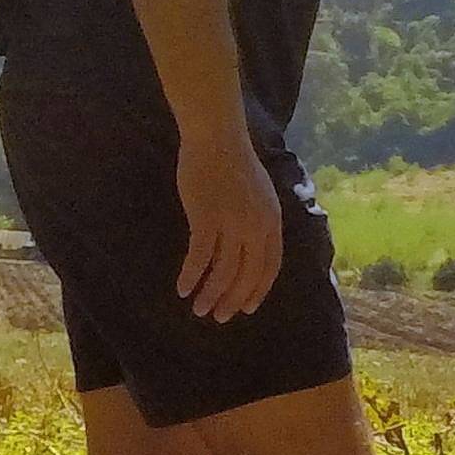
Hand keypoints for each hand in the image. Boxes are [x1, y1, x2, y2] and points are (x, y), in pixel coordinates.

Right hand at [173, 124, 283, 321]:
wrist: (216, 138)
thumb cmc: (234, 164)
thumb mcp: (260, 196)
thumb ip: (259, 223)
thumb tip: (250, 251)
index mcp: (272, 222)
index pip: (269, 268)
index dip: (257, 291)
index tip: (245, 309)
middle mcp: (256, 227)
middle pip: (246, 275)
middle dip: (232, 300)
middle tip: (217, 316)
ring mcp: (232, 224)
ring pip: (222, 272)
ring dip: (209, 294)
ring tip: (198, 308)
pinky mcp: (206, 219)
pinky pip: (199, 258)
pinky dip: (191, 276)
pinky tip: (181, 288)